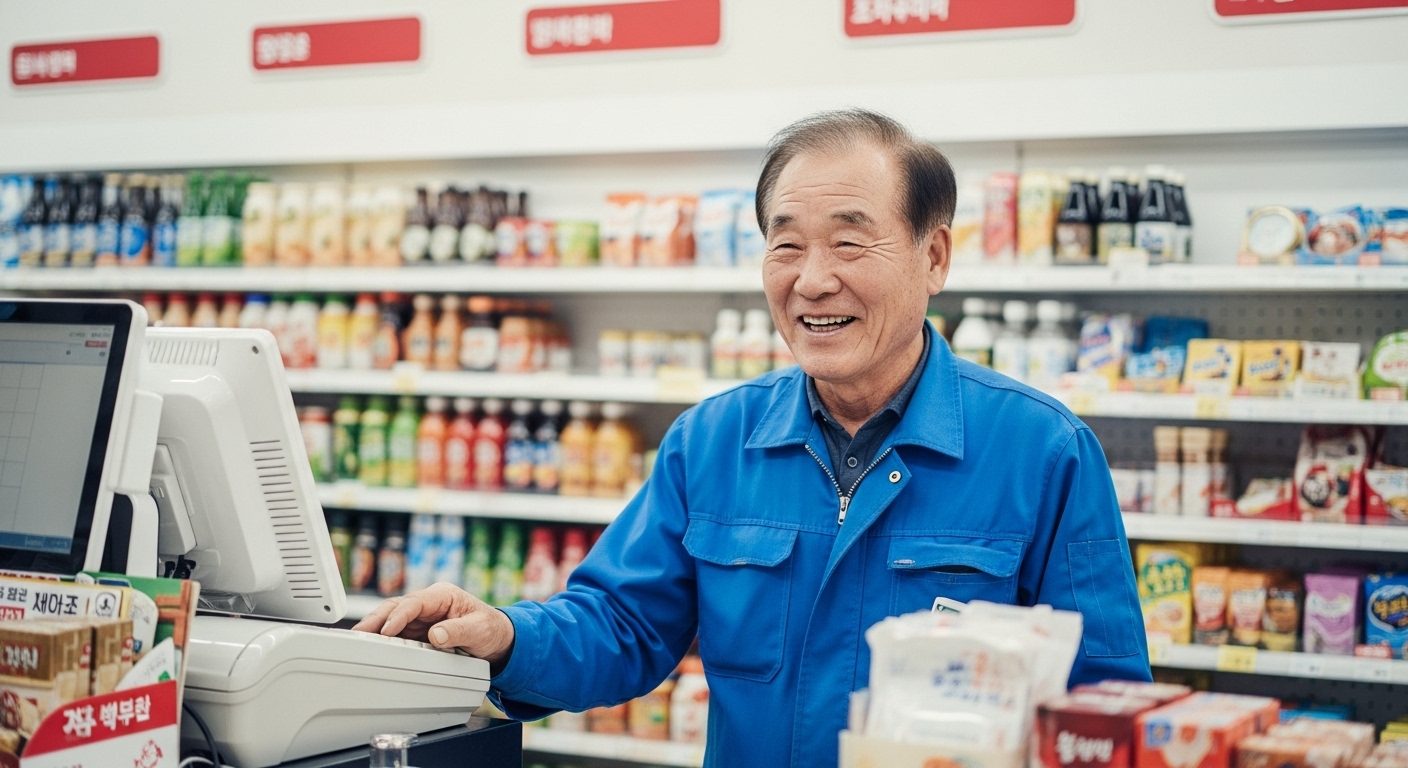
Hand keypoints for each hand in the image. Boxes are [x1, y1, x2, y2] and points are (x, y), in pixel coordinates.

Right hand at [352, 582, 515, 672]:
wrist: (496, 638)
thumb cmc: (490, 628)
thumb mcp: (479, 630)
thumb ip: (458, 631)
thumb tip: (436, 635)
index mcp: (443, 595)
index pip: (414, 602)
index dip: (399, 615)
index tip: (387, 630)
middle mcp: (428, 603)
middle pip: (396, 607)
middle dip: (377, 619)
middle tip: (359, 634)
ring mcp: (421, 617)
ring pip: (392, 619)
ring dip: (375, 629)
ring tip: (358, 640)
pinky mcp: (418, 630)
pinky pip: (397, 633)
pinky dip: (383, 639)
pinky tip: (371, 646)